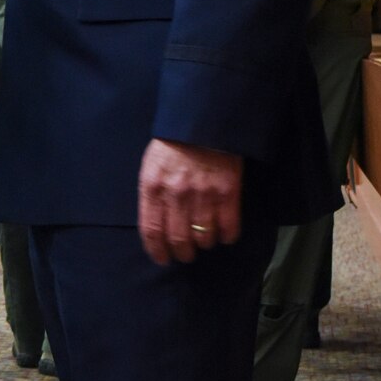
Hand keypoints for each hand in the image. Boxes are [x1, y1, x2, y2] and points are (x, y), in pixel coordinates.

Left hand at [137, 139, 242, 266]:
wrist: (204, 122)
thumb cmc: (174, 145)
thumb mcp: (151, 166)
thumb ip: (152, 194)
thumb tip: (156, 224)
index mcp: (153, 187)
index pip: (152, 230)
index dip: (157, 250)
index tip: (162, 259)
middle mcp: (176, 194)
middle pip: (178, 238)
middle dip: (182, 253)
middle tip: (185, 254)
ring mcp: (203, 194)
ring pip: (203, 236)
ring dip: (204, 243)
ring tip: (204, 241)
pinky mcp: (227, 192)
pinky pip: (228, 226)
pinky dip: (227, 236)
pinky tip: (224, 235)